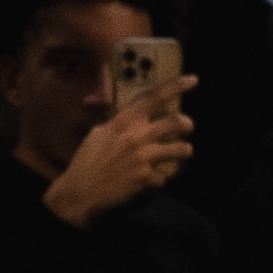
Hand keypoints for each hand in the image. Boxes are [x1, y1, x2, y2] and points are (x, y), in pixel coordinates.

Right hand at [43, 78, 198, 227]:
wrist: (79, 192)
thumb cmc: (86, 163)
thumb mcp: (98, 135)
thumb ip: (117, 122)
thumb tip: (129, 114)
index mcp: (123, 122)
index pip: (153, 97)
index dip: (175, 86)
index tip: (192, 80)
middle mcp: (135, 136)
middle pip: (175, 122)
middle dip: (187, 124)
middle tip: (188, 126)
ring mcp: (142, 157)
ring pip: (180, 149)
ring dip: (184, 150)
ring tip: (183, 151)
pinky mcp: (145, 178)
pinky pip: (164, 176)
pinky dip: (160, 178)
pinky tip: (153, 179)